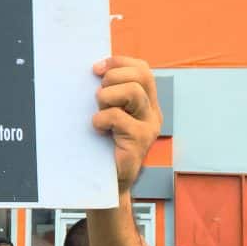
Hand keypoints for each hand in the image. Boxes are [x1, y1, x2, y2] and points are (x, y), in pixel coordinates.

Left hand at [92, 57, 161, 193]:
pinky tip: (97, 129)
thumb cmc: (102, 146)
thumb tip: (94, 71)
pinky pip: (118, 117)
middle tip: (98, 96)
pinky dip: (101, 119)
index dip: (119, 63)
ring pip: (133, 92)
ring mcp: (148, 127)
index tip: (96, 69)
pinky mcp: (139, 141)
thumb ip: (108, 95)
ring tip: (98, 110)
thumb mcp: (107, 114)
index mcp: (147, 102)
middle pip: (141, 75)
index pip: (142, 69)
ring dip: (107, 96)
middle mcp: (152, 112)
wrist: (106, 183)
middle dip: (113, 77)